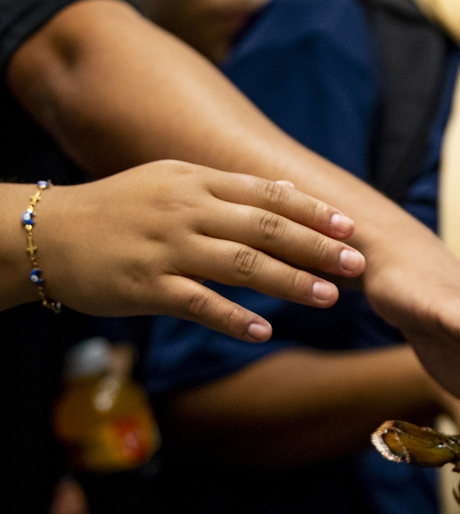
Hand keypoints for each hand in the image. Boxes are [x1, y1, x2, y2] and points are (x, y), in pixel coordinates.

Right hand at [22, 161, 363, 338]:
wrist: (48, 233)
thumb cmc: (121, 211)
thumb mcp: (173, 184)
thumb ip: (230, 192)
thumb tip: (289, 193)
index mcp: (196, 182)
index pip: (266, 195)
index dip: (312, 211)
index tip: (350, 227)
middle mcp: (186, 211)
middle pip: (264, 228)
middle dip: (315, 247)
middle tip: (357, 264)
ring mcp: (166, 249)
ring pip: (240, 265)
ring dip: (289, 282)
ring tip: (329, 297)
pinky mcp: (146, 286)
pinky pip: (198, 304)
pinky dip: (234, 318)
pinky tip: (265, 331)